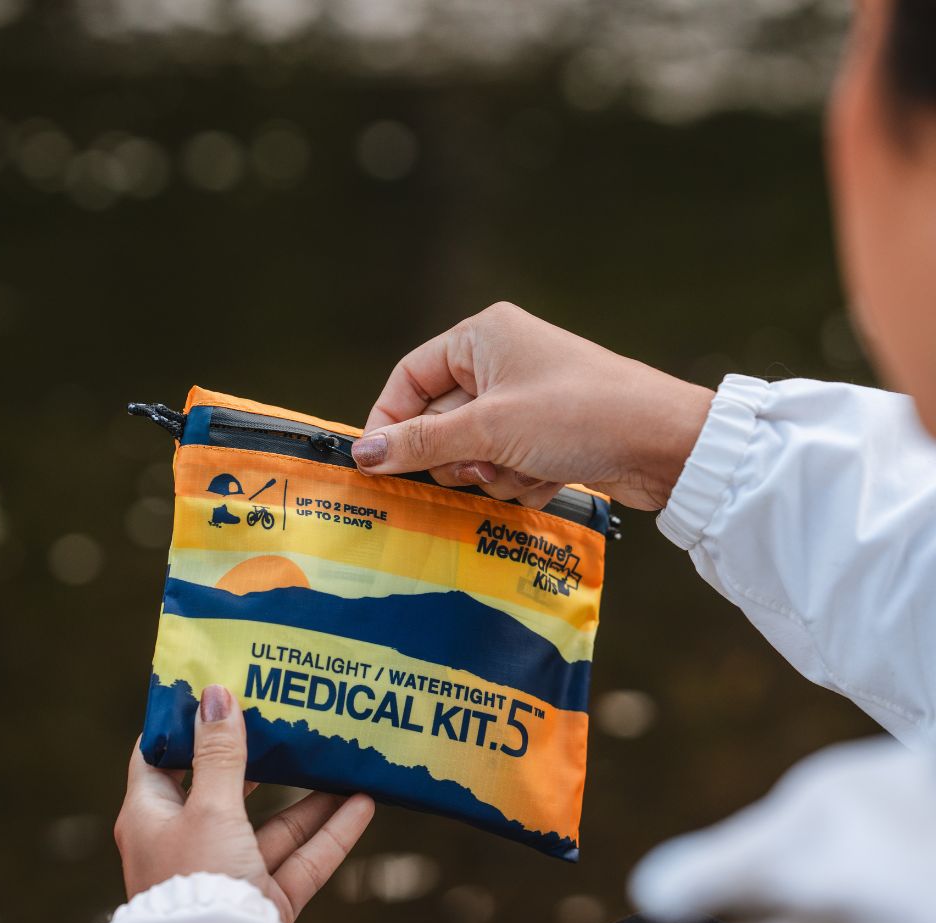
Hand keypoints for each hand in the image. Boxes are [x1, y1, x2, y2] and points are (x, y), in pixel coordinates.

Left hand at [115, 685, 374, 922]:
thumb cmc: (198, 880)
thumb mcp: (209, 807)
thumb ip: (220, 754)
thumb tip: (216, 693)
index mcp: (152, 817)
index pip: (160, 759)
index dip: (183, 725)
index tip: (214, 689)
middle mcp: (187, 843)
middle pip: (225, 788)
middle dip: (260, 756)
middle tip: (287, 716)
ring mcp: (228, 873)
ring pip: (273, 825)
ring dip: (308, 795)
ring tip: (339, 758)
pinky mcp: (263, 901)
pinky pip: (301, 858)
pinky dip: (332, 832)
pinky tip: (363, 803)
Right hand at [352, 302, 713, 510]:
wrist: (666, 444)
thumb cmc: (579, 416)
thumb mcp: (490, 429)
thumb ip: (422, 442)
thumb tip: (364, 454)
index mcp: (483, 338)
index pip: (410, 377)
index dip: (391, 421)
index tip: (379, 463)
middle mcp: (502, 362)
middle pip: (441, 420)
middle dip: (460, 455)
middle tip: (482, 464)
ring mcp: (526, 400)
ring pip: (474, 451)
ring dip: (495, 473)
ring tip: (528, 467)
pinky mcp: (546, 434)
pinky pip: (506, 465)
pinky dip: (522, 478)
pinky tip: (552, 475)